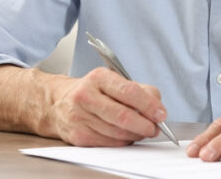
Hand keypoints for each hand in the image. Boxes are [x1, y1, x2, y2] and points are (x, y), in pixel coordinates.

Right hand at [44, 67, 168, 145]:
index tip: (161, 114)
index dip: (149, 105)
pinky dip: (123, 141)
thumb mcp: (115, 80)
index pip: (129, 92)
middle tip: (156, 128)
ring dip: (136, 134)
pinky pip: (109, 143)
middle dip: (145, 125)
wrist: (59, 102)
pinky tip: (127, 135)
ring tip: (143, 131)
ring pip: (117, 133)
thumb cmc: (94, 90)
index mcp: (99, 77)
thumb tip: (157, 108)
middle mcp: (86, 96)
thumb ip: (140, 90)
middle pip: (123, 116)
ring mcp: (80, 117)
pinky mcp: (78, 136)